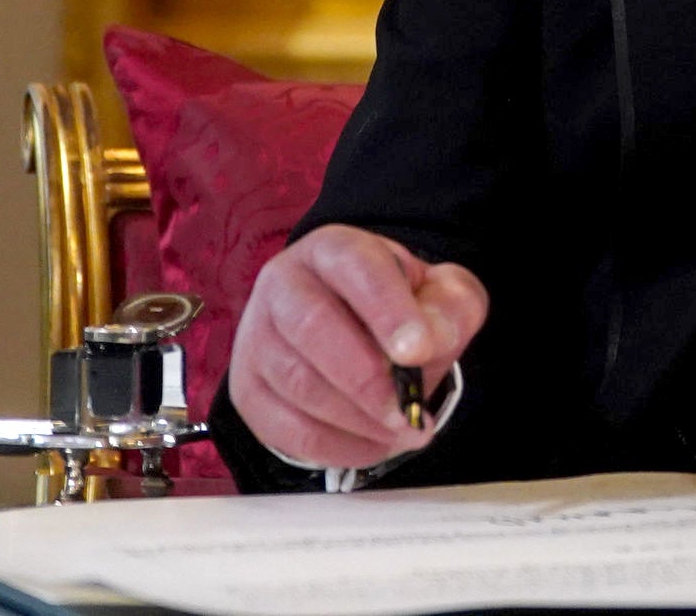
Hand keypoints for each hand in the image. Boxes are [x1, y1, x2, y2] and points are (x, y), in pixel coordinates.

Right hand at [227, 223, 488, 473]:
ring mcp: (256, 337)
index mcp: (333, 249)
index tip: (418, 351)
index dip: (387, 310)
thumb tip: (427, 344)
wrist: (361, 331)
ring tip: (403, 430)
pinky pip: (284, 428)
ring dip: (355, 419)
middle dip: (367, 379)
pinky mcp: (248, 389)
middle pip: (312, 327)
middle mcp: (284, 285)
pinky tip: (375, 445)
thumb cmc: (404, 309)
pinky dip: (335, 446)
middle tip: (409, 411)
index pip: (355, 268)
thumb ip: (447, 310)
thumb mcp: (442, 295)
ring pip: (295, 382)